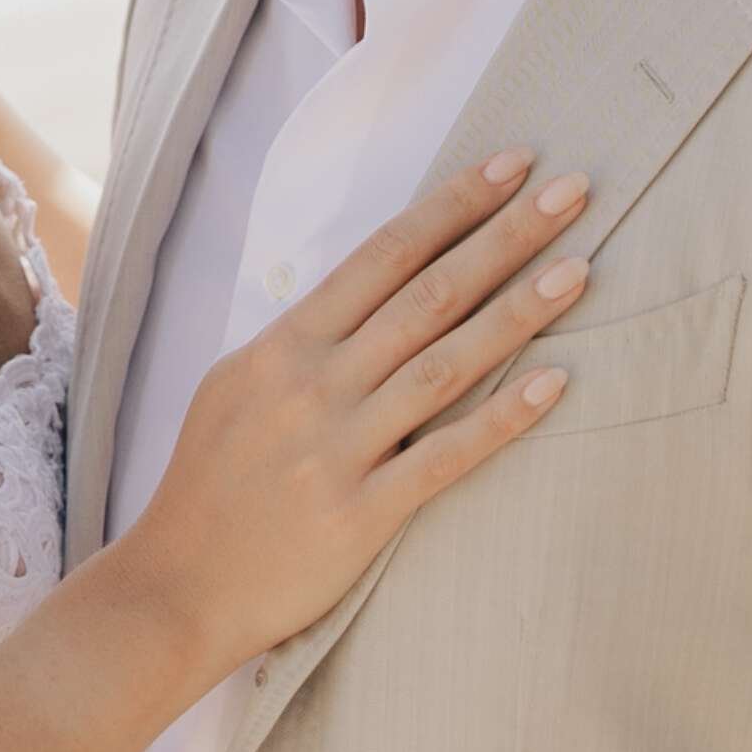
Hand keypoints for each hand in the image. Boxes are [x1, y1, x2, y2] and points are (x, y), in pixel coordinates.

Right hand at [119, 152, 589, 684]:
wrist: (173, 586)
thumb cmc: (209, 484)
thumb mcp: (236, 386)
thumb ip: (302, 341)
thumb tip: (367, 297)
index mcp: (283, 345)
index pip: (383, 254)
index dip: (453, 204)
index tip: (512, 164)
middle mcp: (314, 384)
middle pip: (427, 293)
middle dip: (504, 236)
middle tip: (571, 191)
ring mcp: (339, 448)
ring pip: (444, 363)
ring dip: (518, 311)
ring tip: (578, 270)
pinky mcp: (361, 515)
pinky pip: (445, 457)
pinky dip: (501, 417)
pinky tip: (554, 383)